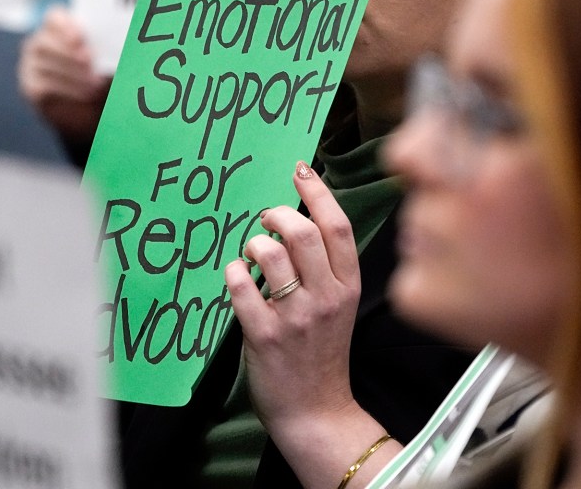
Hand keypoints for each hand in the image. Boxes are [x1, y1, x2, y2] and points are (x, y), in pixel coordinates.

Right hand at [18, 7, 109, 141]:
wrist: (89, 106)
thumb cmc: (99, 72)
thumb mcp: (104, 58)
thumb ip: (105, 49)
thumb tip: (119, 46)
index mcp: (58, 28)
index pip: (54, 18)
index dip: (65, 26)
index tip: (79, 39)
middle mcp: (39, 43)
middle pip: (44, 41)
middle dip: (68, 52)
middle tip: (89, 62)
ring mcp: (31, 65)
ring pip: (44, 65)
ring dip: (72, 74)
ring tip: (95, 83)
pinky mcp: (31, 88)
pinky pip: (44, 87)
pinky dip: (67, 90)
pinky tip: (85, 94)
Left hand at [225, 162, 397, 486]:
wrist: (317, 411)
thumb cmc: (323, 351)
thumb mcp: (338, 304)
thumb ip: (325, 265)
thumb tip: (296, 216)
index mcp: (348, 285)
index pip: (337, 226)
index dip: (316, 191)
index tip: (299, 169)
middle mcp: (327, 297)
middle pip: (302, 232)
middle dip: (276, 214)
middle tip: (266, 219)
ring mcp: (296, 317)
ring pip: (270, 253)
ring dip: (253, 244)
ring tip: (251, 255)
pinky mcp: (265, 336)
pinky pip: (241, 287)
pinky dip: (233, 274)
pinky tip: (236, 279)